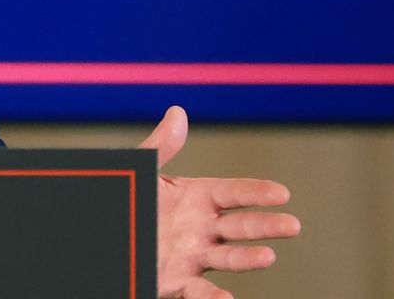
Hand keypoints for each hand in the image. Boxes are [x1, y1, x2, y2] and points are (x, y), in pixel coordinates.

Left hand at [142, 105, 299, 298]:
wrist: (101, 234)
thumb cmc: (125, 198)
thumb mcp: (142, 172)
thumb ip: (161, 147)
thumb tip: (178, 112)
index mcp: (196, 197)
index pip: (233, 193)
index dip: (256, 192)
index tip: (282, 193)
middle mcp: (200, 228)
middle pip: (240, 226)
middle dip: (266, 226)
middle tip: (292, 225)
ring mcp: (192, 256)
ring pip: (227, 258)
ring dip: (248, 258)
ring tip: (267, 256)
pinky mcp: (176, 282)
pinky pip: (198, 292)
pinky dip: (213, 297)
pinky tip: (227, 298)